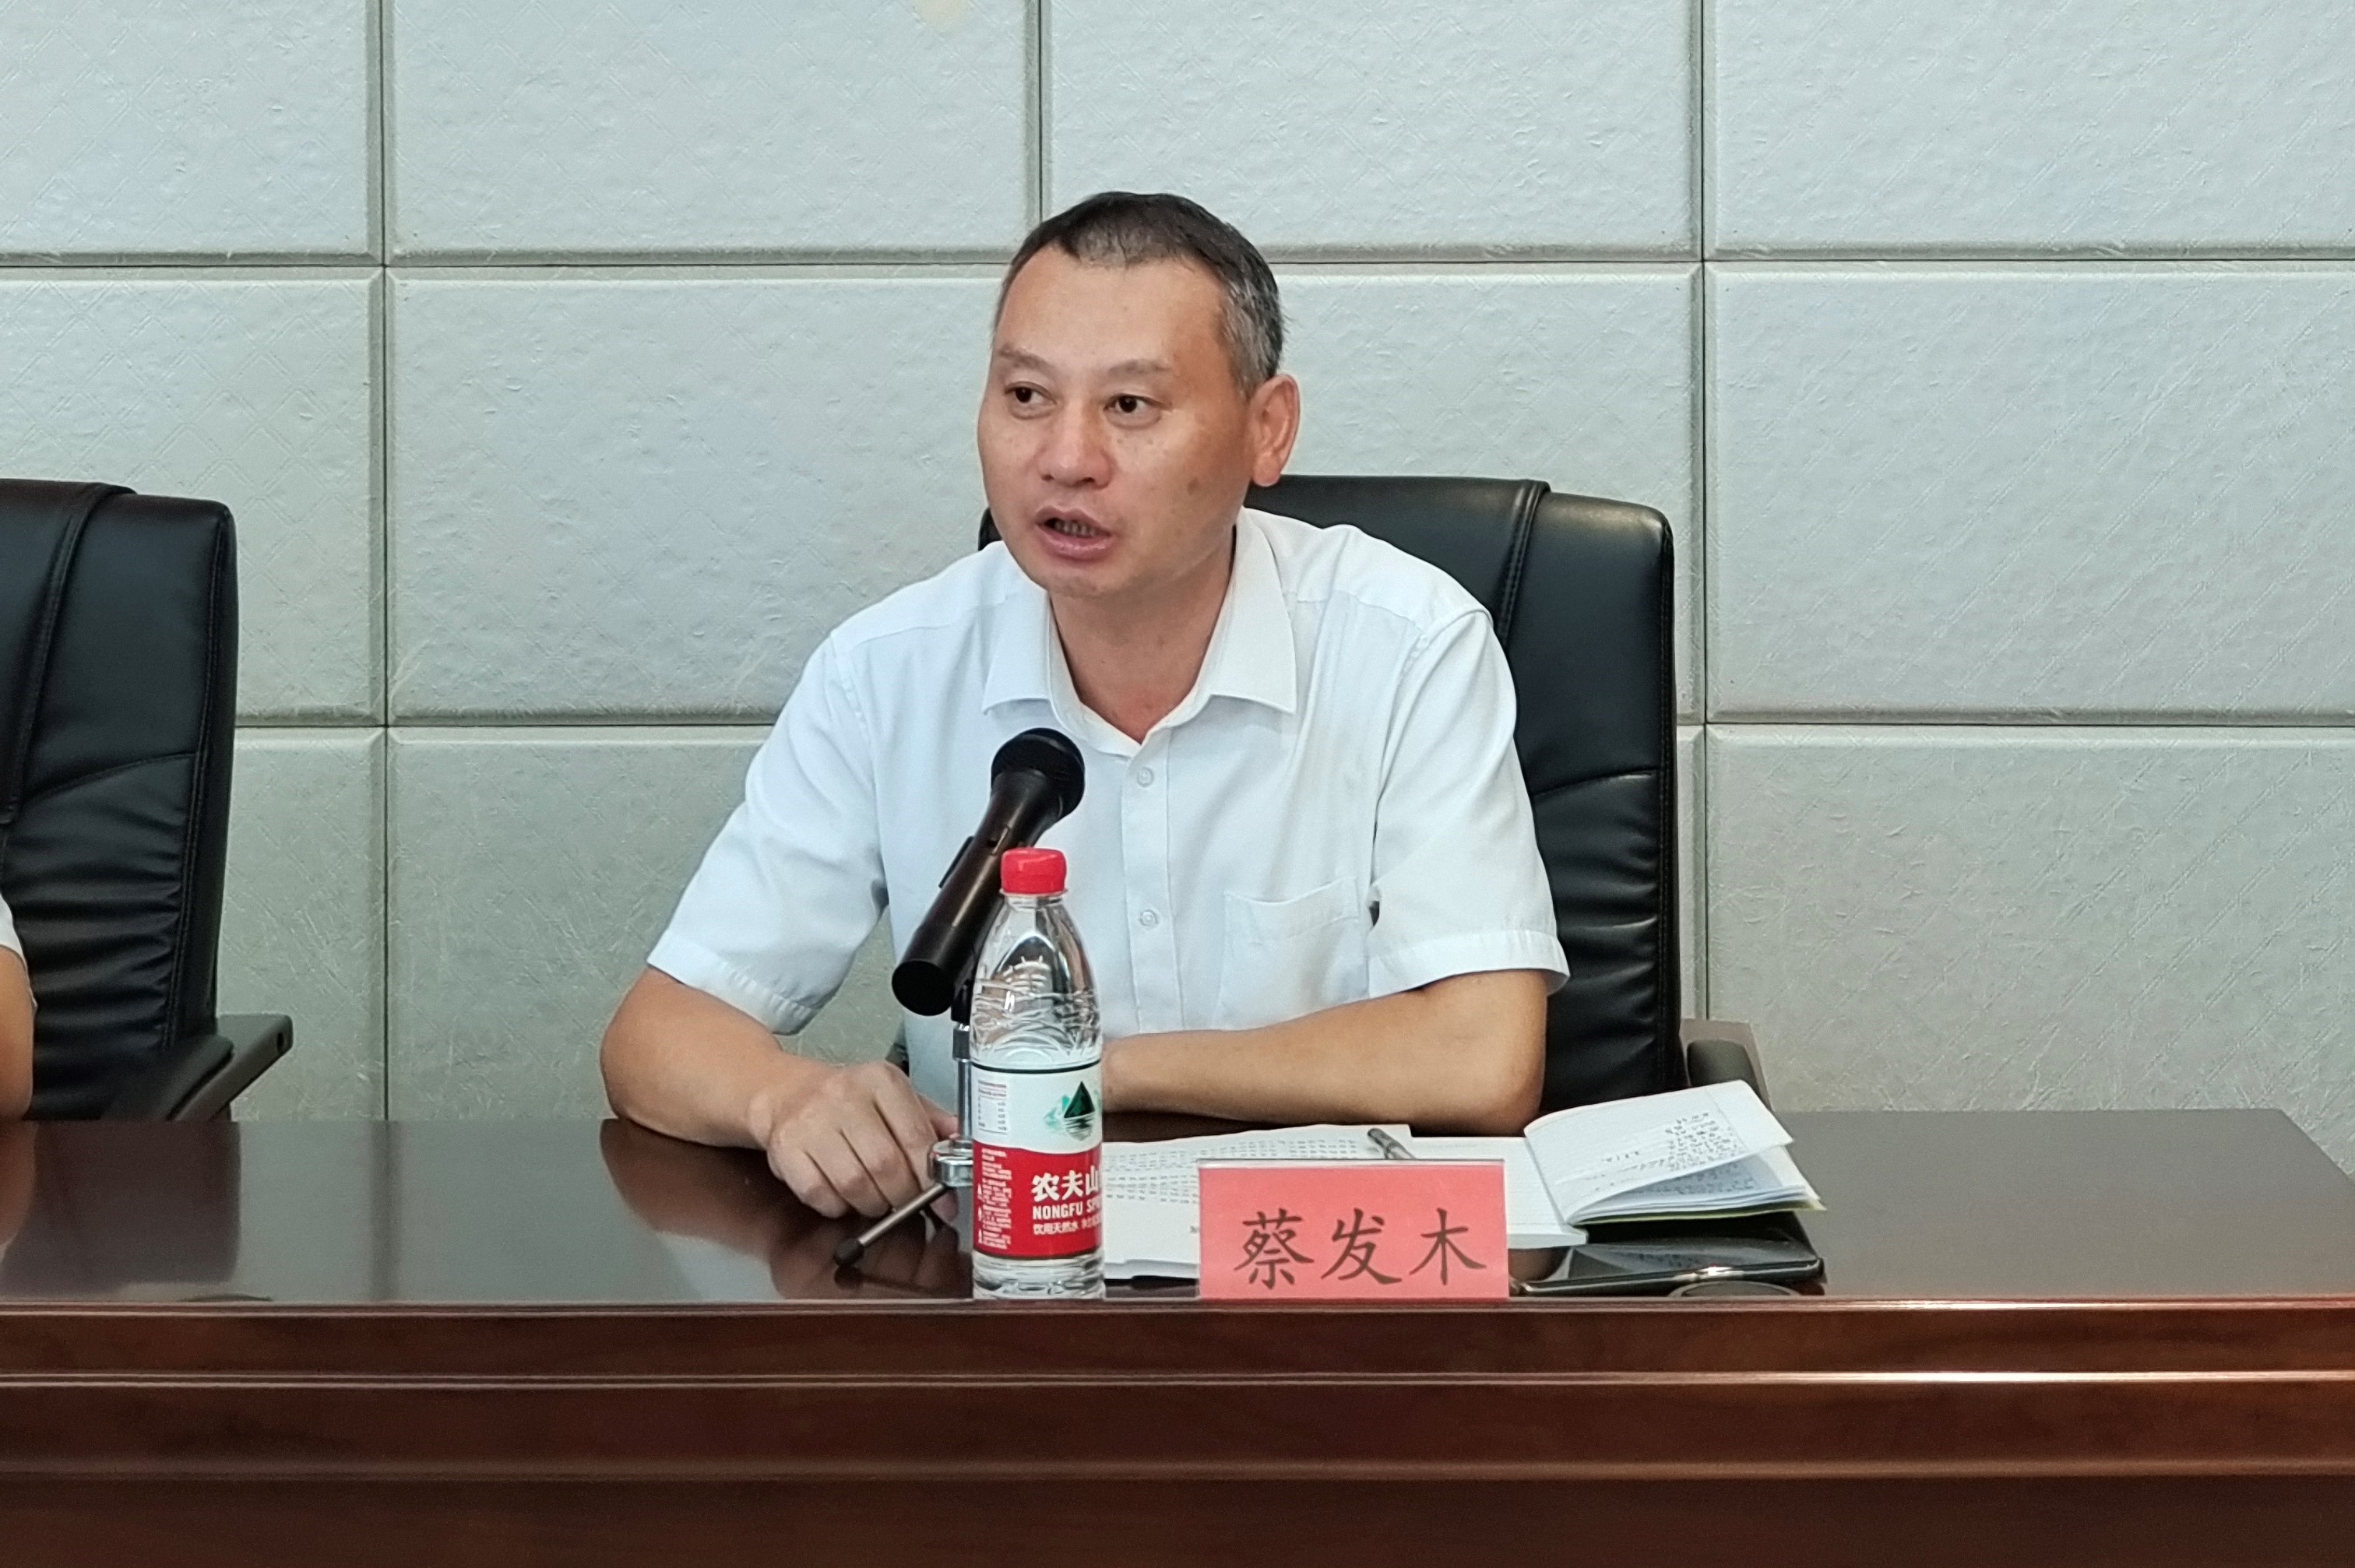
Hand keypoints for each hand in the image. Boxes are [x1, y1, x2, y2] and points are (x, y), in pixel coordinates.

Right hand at [748, 1061, 957, 1218]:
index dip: (933, 1176)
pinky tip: (843, 1194)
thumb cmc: (846, 1100)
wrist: (786, 1094)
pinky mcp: (787, 1149)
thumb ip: (929, 1123)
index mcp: (880, 1080)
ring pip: (855, 1184)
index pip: (916, 1137)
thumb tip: (962, 1149)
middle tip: (904, 1201)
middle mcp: (844, 1096)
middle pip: (886, 1165)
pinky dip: (837, 1206)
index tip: (942, 1199)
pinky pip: (820, 1195)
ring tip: (875, 1197)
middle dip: (902, 1195)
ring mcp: (812, 1122)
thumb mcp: (893, 1098)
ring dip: (871, 1204)